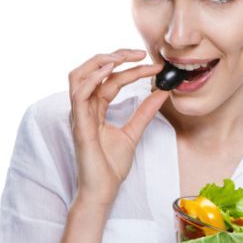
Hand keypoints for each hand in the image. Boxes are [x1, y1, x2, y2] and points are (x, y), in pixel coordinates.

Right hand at [68, 48, 167, 205]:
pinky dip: (93, 78)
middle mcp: (85, 108)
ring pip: (79, 75)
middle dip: (116, 56)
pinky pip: (79, 94)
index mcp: (95, 108)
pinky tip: (110, 71)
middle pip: (93, 71)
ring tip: (124, 56)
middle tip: (140, 52)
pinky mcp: (79, 124)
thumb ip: (146, 112)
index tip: (156, 67)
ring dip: (101, 61)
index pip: (112, 80)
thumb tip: (162, 93)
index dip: (132, 69)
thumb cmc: (111, 166)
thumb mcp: (134, 132)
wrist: (103, 190)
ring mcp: (79, 115)